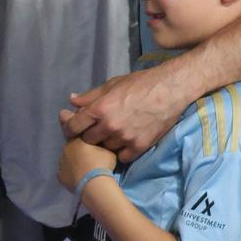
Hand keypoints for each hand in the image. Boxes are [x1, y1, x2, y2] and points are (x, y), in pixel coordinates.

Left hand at [57, 126, 119, 190]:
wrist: (94, 183)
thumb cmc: (102, 163)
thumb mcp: (108, 148)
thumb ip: (102, 144)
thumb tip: (102, 145)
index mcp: (77, 139)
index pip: (81, 136)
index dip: (88, 142)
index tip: (95, 148)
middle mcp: (66, 149)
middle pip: (73, 148)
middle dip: (80, 152)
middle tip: (91, 159)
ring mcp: (61, 163)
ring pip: (69, 161)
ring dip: (75, 163)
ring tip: (87, 170)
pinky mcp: (60, 176)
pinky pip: (66, 173)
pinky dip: (72, 175)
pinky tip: (81, 178)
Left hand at [62, 65, 186, 162]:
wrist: (170, 90)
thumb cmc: (141, 83)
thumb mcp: (112, 84)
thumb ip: (90, 96)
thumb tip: (71, 101)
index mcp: (100, 108)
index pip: (73, 127)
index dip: (70, 129)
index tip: (74, 130)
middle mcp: (109, 125)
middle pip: (88, 140)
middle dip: (90, 135)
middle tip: (98, 130)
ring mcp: (124, 138)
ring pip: (106, 149)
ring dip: (107, 143)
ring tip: (115, 134)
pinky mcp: (139, 146)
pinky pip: (122, 157)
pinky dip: (122, 151)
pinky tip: (126, 142)